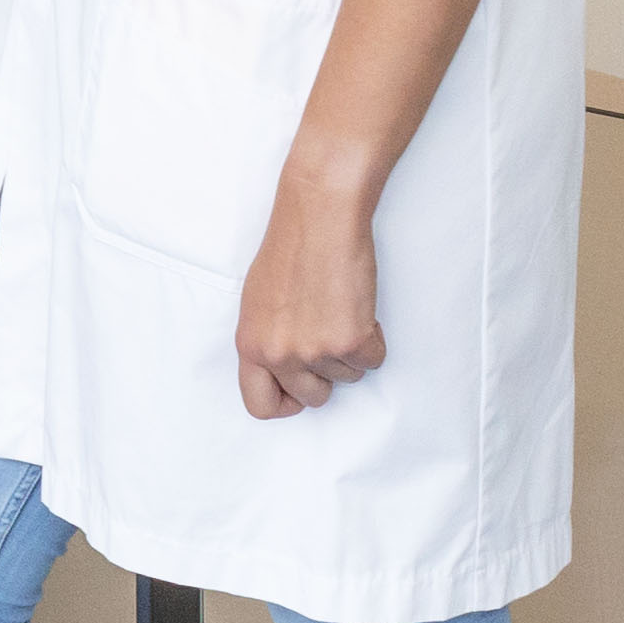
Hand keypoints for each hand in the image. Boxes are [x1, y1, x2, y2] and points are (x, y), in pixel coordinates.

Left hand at [235, 177, 387, 420]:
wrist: (320, 217)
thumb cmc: (290, 249)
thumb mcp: (258, 303)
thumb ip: (267, 341)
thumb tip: (282, 370)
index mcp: (250, 345)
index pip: (260, 405)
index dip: (285, 402)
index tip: (300, 388)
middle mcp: (279, 354)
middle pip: (311, 398)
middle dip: (326, 373)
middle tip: (327, 335)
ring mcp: (315, 351)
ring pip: (347, 377)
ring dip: (349, 349)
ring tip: (338, 307)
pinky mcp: (351, 341)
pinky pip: (372, 361)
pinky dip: (373, 338)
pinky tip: (357, 306)